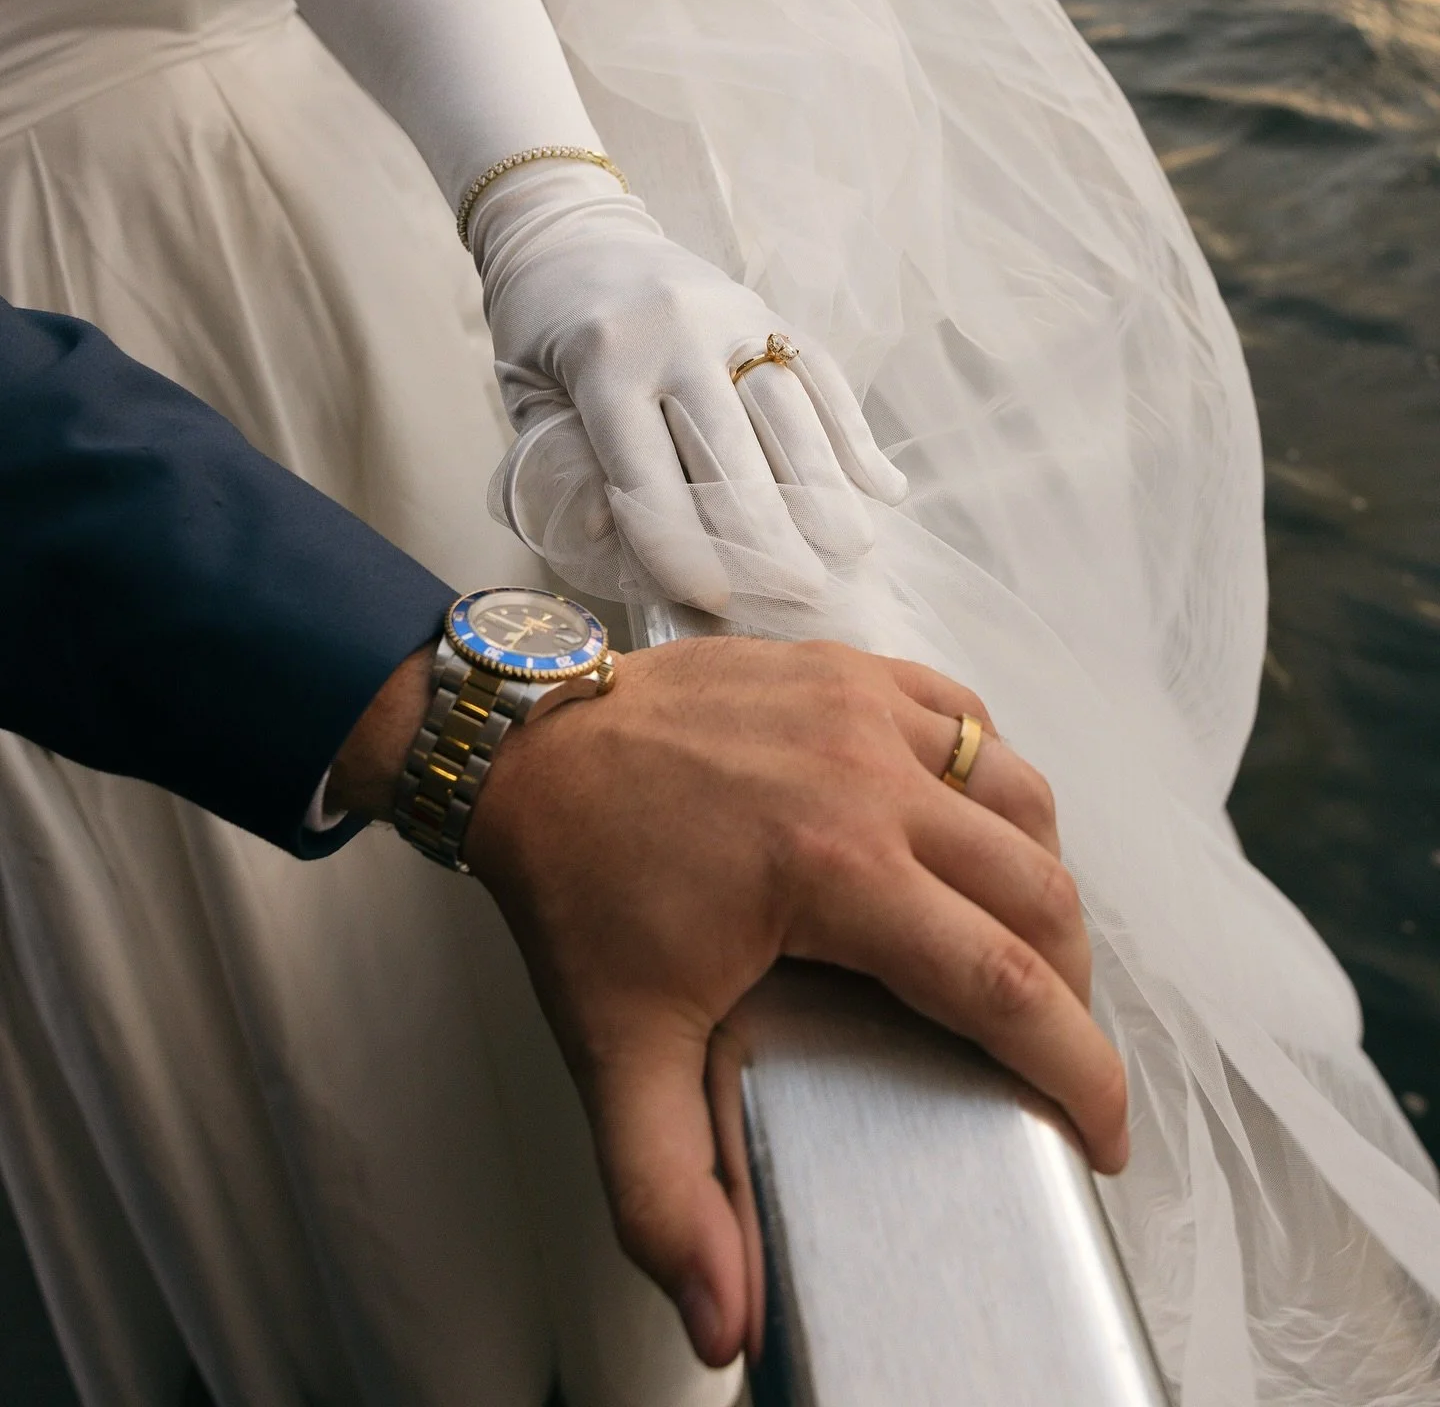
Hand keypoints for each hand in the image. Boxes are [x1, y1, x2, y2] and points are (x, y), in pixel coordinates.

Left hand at [465, 637, 1128, 1368]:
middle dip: (1070, 992)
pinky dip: (993, 782)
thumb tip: (725, 1327)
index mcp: (834, 871)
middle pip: (1041, 895)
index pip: (1006, 985)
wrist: (522, 744)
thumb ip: (667, 1194)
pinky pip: (968, 721)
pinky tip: (968, 830)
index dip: (1079, 1072)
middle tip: (1048, 1052)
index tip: (1100, 1135)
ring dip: (1043, 882)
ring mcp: (864, 706)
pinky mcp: (848, 666)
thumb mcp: (616, 1050)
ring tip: (1017, 950)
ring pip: (1023, 798)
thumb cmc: (577, 886)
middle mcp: (870, 777)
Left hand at [473, 163, 905, 611]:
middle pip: (731, 446)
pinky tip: (880, 483)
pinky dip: (852, 429)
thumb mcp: (526, 398)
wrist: (568, 232)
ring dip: (824, 483)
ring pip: (787, 407)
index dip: (683, 544)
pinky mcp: (764, 307)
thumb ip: (563, 465)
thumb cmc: (540, 334)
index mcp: (603, 362)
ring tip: (850, 546)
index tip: (716, 597)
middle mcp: (674, 334)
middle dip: (767, 529)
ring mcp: (728, 315)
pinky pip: (819, 370)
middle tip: (799, 590)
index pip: (649, 471)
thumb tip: (611, 537)